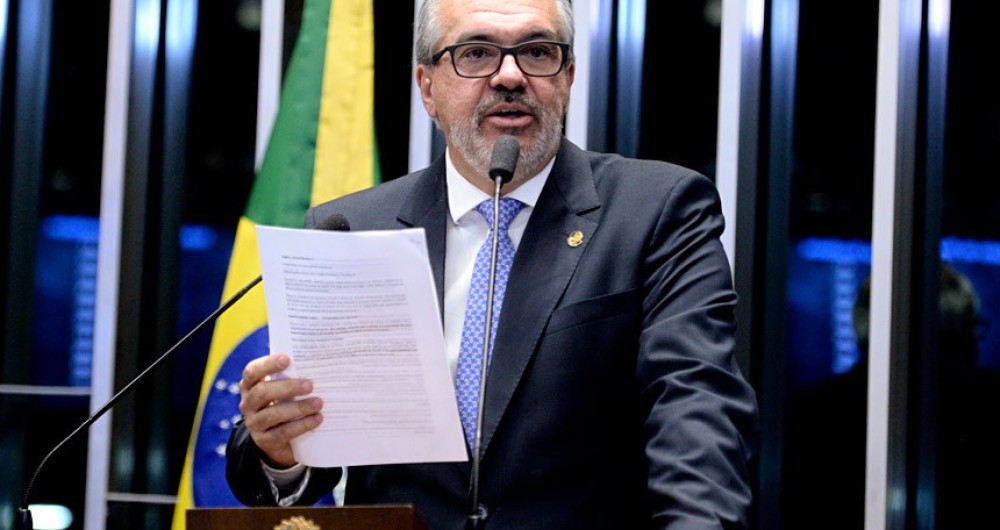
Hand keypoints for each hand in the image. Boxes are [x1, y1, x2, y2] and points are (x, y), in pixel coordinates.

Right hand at [238, 353, 322, 467]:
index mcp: (250, 386)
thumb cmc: (284, 404)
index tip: (287, 359)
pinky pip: (282, 432)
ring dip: (298, 408)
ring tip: (318, 403)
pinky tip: (317, 419)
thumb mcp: (283, 391)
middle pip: (262, 392)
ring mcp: (253, 423)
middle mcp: (247, 403)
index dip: (267, 364)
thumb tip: (317, 365)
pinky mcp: (264, 441)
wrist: (279, 440)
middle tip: (310, 385)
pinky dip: (302, 425)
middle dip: (288, 387)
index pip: (252, 371)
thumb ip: (291, 378)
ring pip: (272, 414)